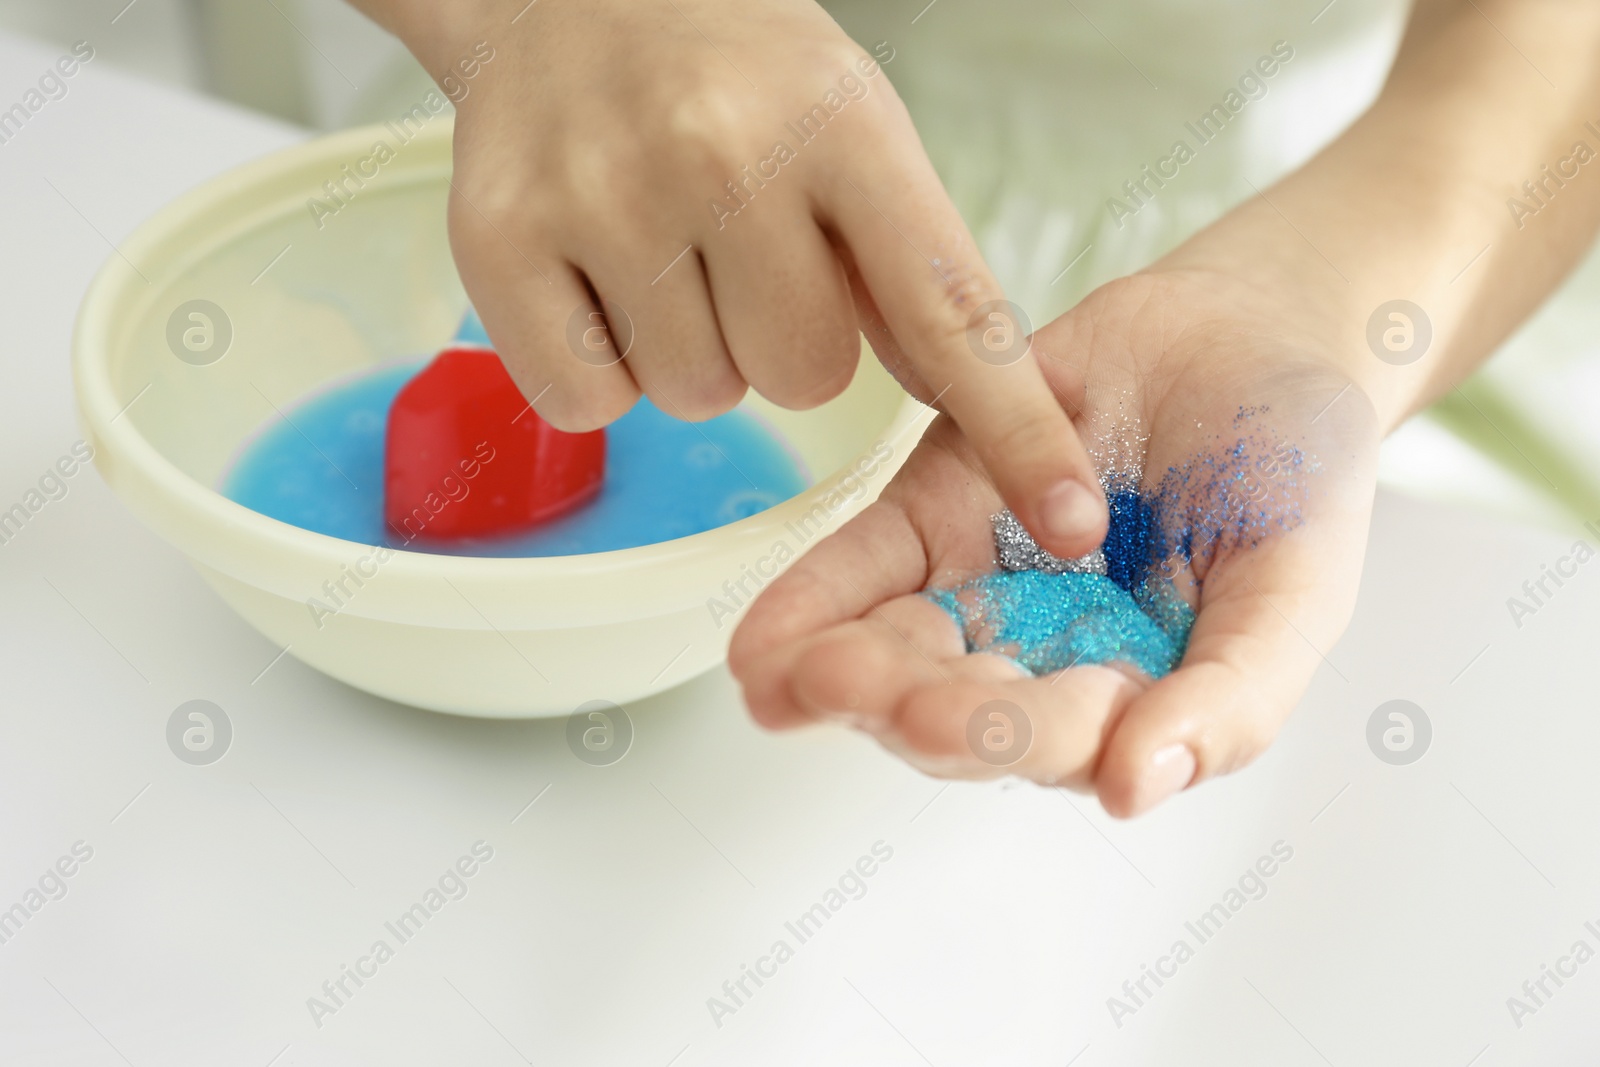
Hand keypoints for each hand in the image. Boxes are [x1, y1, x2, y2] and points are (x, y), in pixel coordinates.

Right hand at [400, 0, 1106, 556]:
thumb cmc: (731, 72)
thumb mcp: (853, 127)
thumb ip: (910, 263)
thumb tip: (964, 403)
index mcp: (841, 123)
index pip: (950, 307)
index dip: (1017, 428)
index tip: (1069, 519)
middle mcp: (721, 151)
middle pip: (803, 378)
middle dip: (784, 340)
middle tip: (744, 251)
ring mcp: (600, 193)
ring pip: (695, 397)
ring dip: (693, 350)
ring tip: (668, 246)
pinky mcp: (497, 239)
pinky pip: (589, 401)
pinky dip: (602, 366)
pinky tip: (598, 275)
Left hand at [729, 268, 1380, 815]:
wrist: (1251, 333)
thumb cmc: (1294, 468)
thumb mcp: (1299, 586)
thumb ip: (1234, 693)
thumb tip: (1135, 788)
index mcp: (1130, 698)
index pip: (1058, 739)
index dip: (1006, 733)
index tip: (959, 722)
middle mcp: (1043, 662)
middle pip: (960, 704)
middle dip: (905, 703)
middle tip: (853, 687)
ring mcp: (980, 589)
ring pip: (899, 648)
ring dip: (844, 669)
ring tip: (796, 675)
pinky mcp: (929, 514)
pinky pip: (862, 566)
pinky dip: (812, 602)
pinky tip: (762, 646)